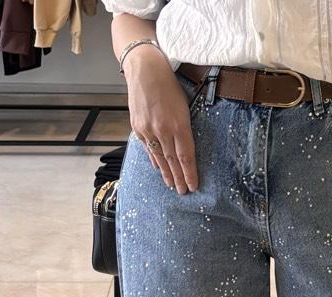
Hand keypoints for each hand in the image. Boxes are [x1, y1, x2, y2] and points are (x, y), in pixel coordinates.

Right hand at [123, 47, 197, 193]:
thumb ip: (184, 129)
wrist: (144, 69)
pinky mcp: (137, 127)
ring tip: (172, 185)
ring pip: (159, 157)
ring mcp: (148, 129)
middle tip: (184, 192)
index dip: (190, 174)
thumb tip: (185, 148)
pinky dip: (154, 159)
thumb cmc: (169, 85)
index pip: (186, 157)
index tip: (194, 186)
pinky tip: (158, 168)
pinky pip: (147, 148)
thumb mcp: (184, 106)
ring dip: (167, 173)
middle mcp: (162, 130)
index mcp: (178, 125)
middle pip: (173, 161)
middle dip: (179, 178)